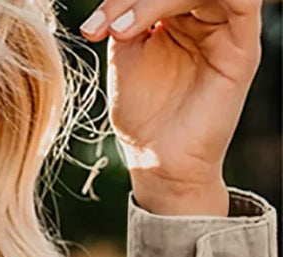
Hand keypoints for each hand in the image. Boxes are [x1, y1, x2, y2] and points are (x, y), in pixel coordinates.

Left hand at [79, 0, 262, 203]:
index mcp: (179, 15)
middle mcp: (207, 16)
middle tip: (104, 26)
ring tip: (120, 31)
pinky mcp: (242, 45)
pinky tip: (154, 18)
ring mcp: (226, 28)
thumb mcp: (126, 55)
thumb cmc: (143, 117)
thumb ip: (127, 15)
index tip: (91, 28)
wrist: (159, 162)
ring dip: (154, 0)